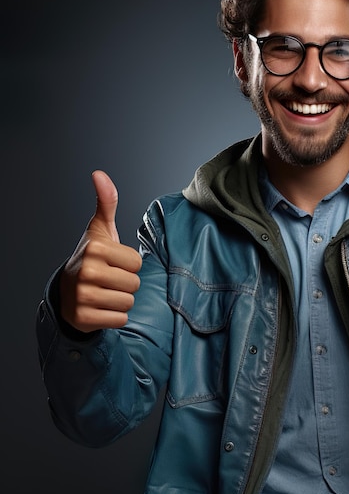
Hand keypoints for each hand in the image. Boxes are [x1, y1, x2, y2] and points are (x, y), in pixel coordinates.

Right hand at [60, 170, 141, 331]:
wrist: (67, 291)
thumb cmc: (92, 257)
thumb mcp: (100, 229)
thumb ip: (106, 202)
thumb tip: (99, 174)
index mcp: (96, 249)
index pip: (137, 263)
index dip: (129, 264)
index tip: (114, 263)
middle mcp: (87, 272)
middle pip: (134, 284)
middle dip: (127, 283)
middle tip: (110, 279)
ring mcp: (83, 297)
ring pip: (128, 302)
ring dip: (121, 300)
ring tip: (106, 292)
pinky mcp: (84, 318)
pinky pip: (120, 319)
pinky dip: (115, 316)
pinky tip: (102, 308)